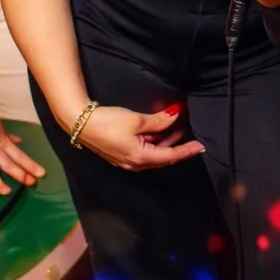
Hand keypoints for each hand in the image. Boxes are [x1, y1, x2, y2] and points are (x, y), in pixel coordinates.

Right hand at [0, 104, 46, 197]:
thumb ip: (8, 136)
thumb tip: (19, 141)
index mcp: (3, 142)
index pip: (20, 156)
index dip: (31, 166)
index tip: (41, 173)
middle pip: (10, 165)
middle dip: (21, 175)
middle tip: (32, 184)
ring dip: (0, 184)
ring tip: (7, 192)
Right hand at [71, 104, 205, 170]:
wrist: (79, 123)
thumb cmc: (108, 122)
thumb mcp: (136, 120)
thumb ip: (158, 121)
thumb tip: (174, 116)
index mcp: (140, 157)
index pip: (170, 156)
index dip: (186, 151)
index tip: (200, 147)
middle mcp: (134, 163)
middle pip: (163, 158)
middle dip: (178, 148)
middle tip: (193, 139)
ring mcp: (126, 160)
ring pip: (153, 155)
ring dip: (166, 144)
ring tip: (178, 130)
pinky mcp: (120, 154)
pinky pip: (144, 152)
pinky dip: (155, 143)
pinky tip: (160, 132)